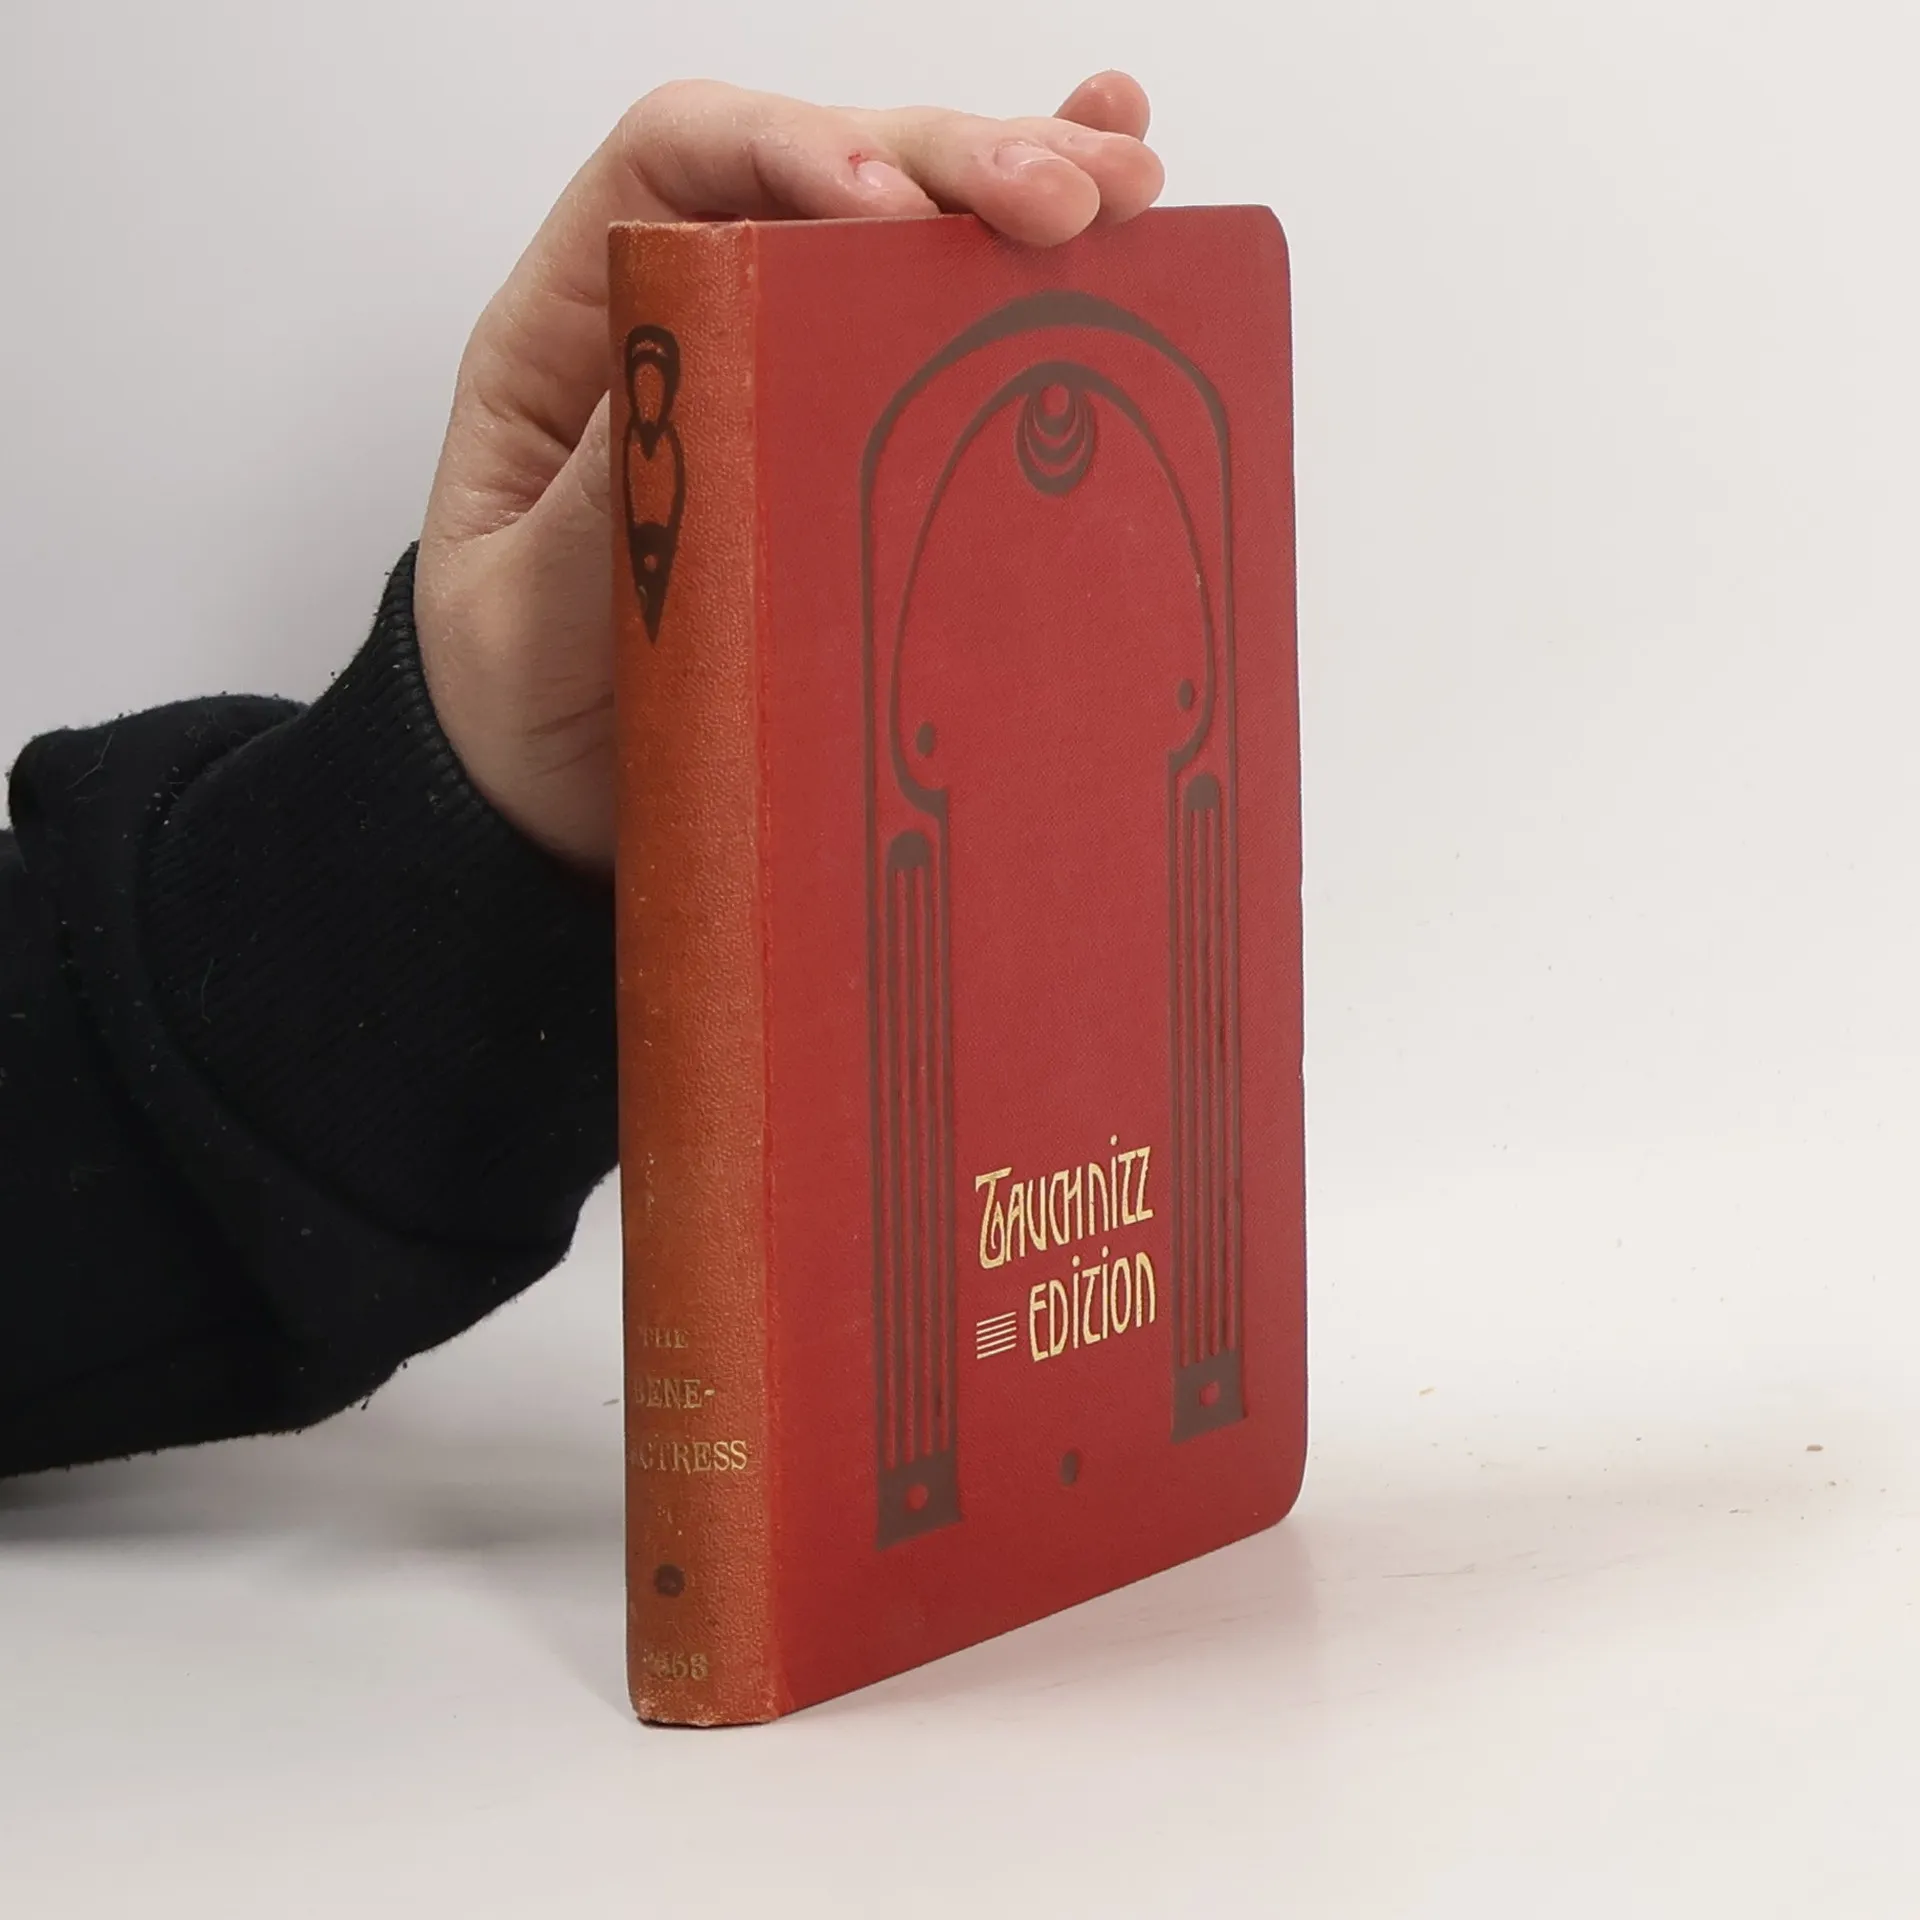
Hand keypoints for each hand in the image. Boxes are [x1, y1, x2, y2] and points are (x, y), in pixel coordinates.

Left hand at [413, 73, 1164, 870]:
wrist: (555, 807)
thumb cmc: (518, 706)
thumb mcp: (524, 621)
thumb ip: (601, 507)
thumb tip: (703, 377)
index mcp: (575, 331)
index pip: (678, 163)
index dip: (791, 150)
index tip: (890, 212)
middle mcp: (686, 319)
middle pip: (822, 171)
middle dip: (951, 162)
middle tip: (1064, 201)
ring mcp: (782, 376)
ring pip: (906, 227)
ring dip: (1024, 183)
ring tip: (1135, 188)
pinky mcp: (858, 447)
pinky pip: (945, 326)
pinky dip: (1032, 258)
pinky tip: (1125, 197)